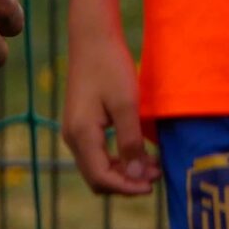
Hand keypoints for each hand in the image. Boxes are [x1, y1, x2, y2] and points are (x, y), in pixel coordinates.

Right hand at [61, 22, 157, 196]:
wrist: (91, 41)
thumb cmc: (110, 68)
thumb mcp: (126, 105)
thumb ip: (130, 142)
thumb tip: (137, 176)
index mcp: (81, 134)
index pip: (101, 177)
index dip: (127, 187)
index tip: (153, 185)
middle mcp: (72, 137)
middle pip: (96, 178)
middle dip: (126, 183)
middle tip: (157, 175)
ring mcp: (74, 132)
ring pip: (97, 168)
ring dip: (123, 172)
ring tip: (153, 165)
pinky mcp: (80, 126)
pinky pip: (97, 155)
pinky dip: (117, 160)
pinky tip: (139, 152)